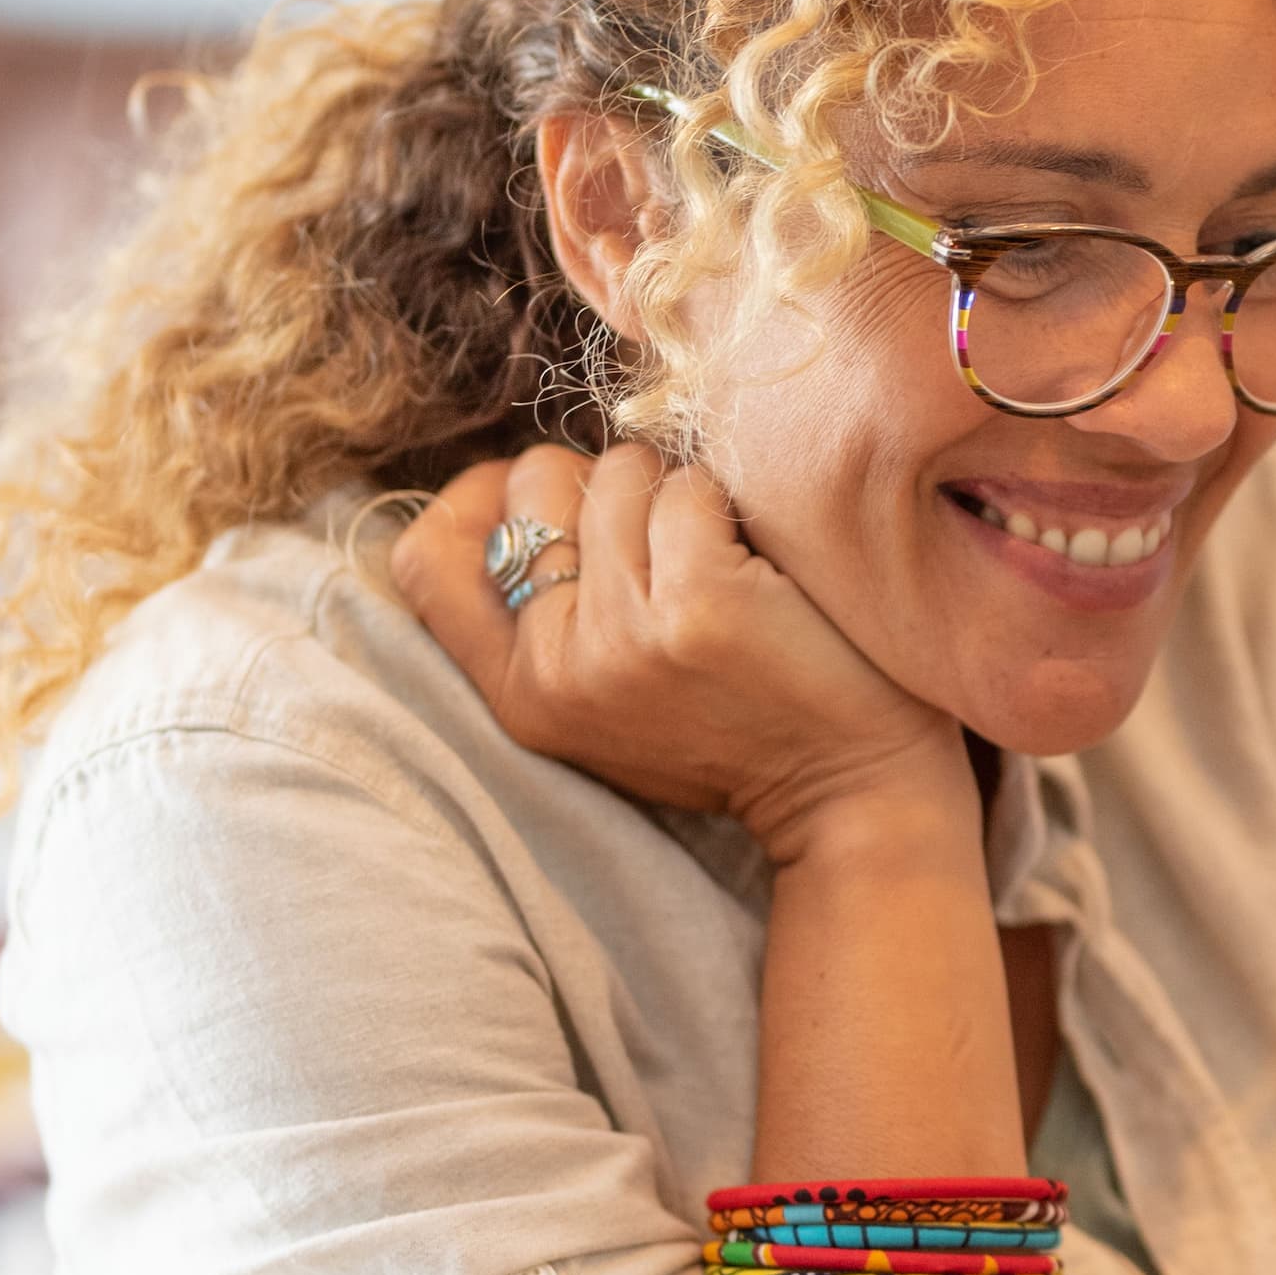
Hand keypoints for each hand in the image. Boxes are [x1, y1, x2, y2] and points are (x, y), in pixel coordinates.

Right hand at [393, 441, 969, 864]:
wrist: (851, 800)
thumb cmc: (738, 732)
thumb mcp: (605, 704)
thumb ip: (547, 621)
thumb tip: (514, 488)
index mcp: (519, 695)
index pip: (424, 560)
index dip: (477, 497)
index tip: (550, 496)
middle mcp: (556, 668)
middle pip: (531, 488)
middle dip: (598, 481)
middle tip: (663, 530)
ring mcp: (626, 635)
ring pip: (617, 474)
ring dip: (674, 490)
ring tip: (719, 556)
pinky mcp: (701, 603)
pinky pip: (692, 488)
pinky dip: (731, 504)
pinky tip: (760, 565)